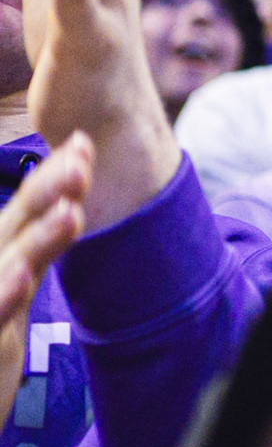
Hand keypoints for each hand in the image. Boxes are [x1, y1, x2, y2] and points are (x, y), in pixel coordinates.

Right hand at [0, 133, 91, 422]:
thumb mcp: (8, 304)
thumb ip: (29, 261)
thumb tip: (58, 220)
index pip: (28, 215)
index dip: (55, 181)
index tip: (87, 143)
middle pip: (15, 229)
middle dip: (47, 191)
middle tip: (82, 155)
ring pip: (4, 268)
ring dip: (36, 239)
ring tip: (70, 210)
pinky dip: (2, 297)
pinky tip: (23, 277)